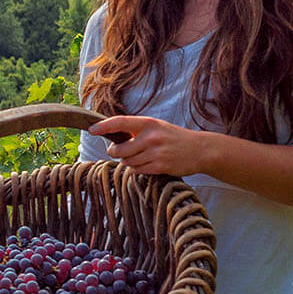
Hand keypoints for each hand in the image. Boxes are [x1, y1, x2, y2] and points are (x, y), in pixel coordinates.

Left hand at [88, 115, 209, 176]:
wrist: (200, 149)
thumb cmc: (174, 137)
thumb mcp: (157, 126)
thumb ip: (137, 130)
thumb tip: (112, 136)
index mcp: (149, 123)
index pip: (120, 122)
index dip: (104, 126)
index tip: (91, 129)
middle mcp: (151, 137)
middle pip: (119, 150)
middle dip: (115, 153)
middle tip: (118, 151)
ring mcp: (156, 153)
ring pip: (127, 162)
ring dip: (128, 162)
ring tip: (139, 157)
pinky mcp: (160, 166)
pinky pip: (137, 171)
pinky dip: (137, 169)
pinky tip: (146, 164)